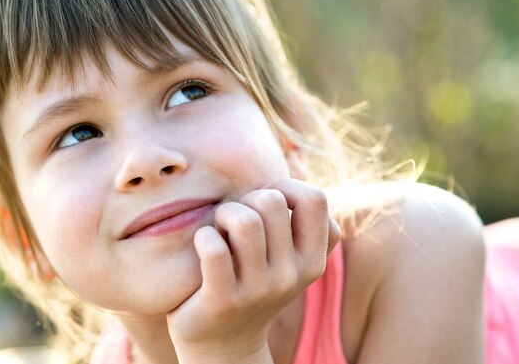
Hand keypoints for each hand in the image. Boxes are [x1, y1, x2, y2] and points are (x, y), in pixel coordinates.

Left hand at [167, 178, 340, 363]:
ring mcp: (258, 291)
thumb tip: (301, 172)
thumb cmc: (251, 284)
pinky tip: (204, 245)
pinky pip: (213, 248)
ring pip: (244, 221)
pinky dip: (204, 237)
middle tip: (235, 220)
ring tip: (219, 230)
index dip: (286, 187)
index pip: (315, 198)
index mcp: (313, 261)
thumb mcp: (286, 258)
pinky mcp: (222, 300)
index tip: (267, 204)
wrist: (223, 345)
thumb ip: (299, 221)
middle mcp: (292, 276)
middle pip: (271, 201)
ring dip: (223, 215)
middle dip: (247, 199)